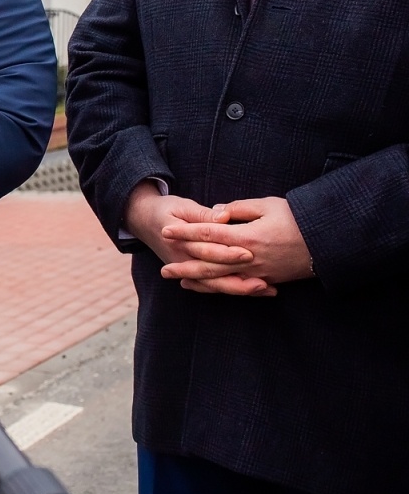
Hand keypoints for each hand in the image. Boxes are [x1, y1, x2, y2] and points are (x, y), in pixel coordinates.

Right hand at [124, 182, 266, 296]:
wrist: (143, 221)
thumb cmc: (165, 210)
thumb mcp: (181, 205)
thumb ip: (202, 213)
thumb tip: (224, 216)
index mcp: (181, 241)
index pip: (207, 249)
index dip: (228, 252)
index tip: (249, 253)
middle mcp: (183, 259)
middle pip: (213, 274)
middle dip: (238, 279)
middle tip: (263, 282)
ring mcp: (187, 269)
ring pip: (214, 285)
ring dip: (239, 289)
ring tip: (264, 290)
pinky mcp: (192, 273)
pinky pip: (212, 287)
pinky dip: (233, 290)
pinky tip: (254, 292)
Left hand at [160, 196, 313, 293]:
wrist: (329, 241)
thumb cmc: (297, 218)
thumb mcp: (267, 205)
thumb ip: (238, 208)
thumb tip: (216, 212)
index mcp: (247, 236)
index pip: (208, 234)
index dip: (185, 232)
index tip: (166, 230)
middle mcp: (249, 258)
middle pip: (209, 263)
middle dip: (184, 264)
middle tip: (163, 267)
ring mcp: (258, 272)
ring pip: (221, 279)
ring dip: (198, 280)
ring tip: (178, 280)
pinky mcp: (267, 280)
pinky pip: (237, 287)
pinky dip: (220, 288)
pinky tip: (207, 287)